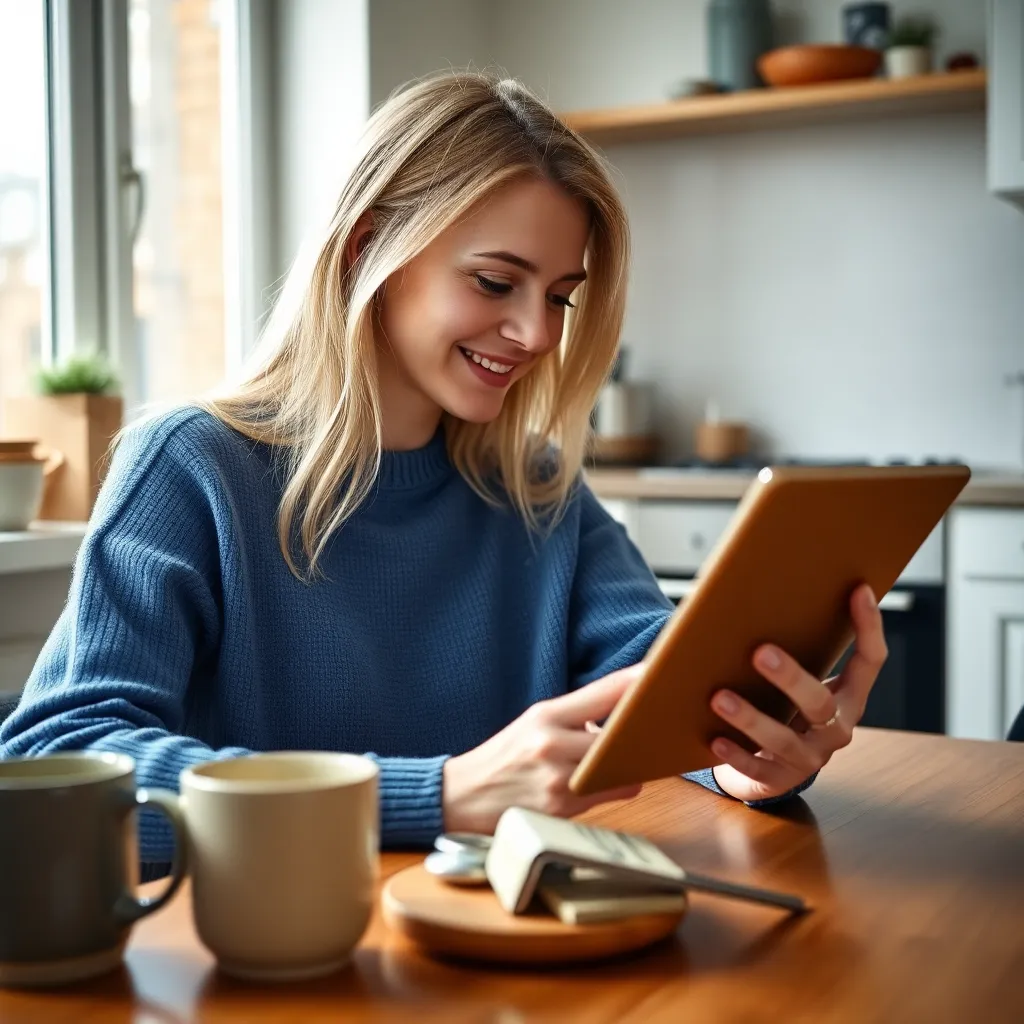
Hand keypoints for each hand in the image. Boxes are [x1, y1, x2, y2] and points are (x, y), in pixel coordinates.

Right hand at [442, 665, 643, 833]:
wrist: (463, 797)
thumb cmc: (503, 758)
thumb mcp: (533, 723)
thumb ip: (576, 716)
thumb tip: (622, 714)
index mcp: (546, 714)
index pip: (603, 691)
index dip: (636, 682)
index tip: (661, 673)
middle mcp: (552, 743)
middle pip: (619, 735)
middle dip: (637, 735)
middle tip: (650, 731)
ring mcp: (558, 778)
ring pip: (620, 769)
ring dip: (627, 767)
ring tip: (620, 762)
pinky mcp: (562, 810)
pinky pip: (607, 795)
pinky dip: (611, 788)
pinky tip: (601, 784)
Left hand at [710, 583, 887, 802]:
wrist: (771, 767)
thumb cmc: (783, 708)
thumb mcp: (799, 683)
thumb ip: (794, 649)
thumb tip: (760, 598)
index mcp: (848, 698)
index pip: (870, 661)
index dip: (868, 626)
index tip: (858, 589)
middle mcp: (835, 729)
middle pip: (819, 703)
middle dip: (790, 678)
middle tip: (760, 651)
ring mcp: (809, 758)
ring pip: (781, 739)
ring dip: (750, 718)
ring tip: (719, 697)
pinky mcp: (779, 780)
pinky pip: (756, 769)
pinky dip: (735, 754)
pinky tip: (715, 738)